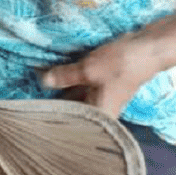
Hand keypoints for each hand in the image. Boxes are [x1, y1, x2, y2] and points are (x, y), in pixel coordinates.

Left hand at [37, 32, 157, 117]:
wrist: (146, 49)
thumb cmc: (120, 65)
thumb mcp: (88, 70)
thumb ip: (65, 76)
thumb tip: (42, 81)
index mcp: (99, 116)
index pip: (71, 125)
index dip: (53, 121)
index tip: (33, 116)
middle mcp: (100, 111)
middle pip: (72, 111)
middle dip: (54, 103)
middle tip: (29, 99)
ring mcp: (101, 97)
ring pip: (75, 97)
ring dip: (61, 90)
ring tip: (36, 85)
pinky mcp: (101, 84)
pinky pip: (81, 86)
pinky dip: (70, 82)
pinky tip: (54, 74)